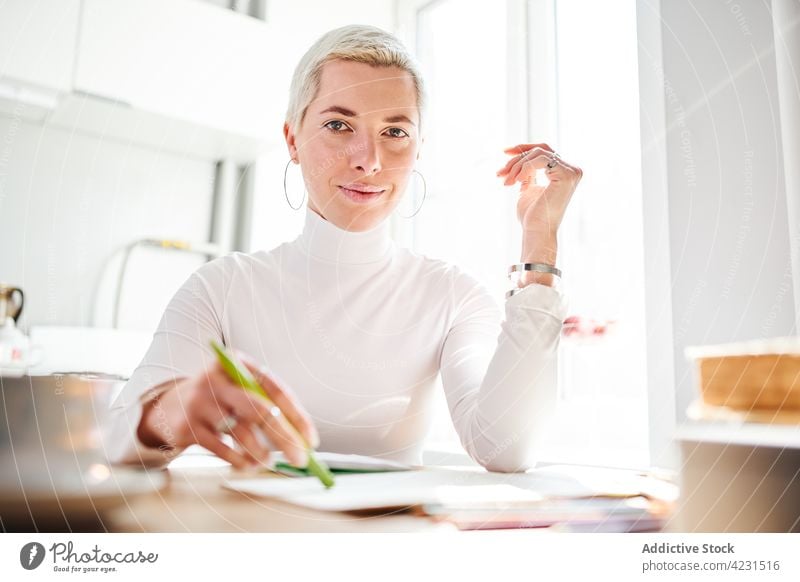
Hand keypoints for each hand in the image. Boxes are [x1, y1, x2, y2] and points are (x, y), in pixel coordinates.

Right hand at [138, 353, 317, 469]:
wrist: (171, 405)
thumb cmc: (221, 398)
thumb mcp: (241, 388)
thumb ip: (269, 404)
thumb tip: (303, 439)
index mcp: (237, 363)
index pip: (275, 389)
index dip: (297, 417)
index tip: (311, 440)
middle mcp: (218, 379)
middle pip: (260, 410)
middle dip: (284, 438)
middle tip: (301, 459)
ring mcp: (200, 402)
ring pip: (240, 431)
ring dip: (261, 452)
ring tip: (269, 462)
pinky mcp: (187, 426)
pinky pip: (221, 448)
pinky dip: (239, 460)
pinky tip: (249, 465)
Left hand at [496, 143, 582, 236]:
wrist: (536, 231)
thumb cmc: (532, 215)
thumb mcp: (529, 187)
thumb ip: (529, 172)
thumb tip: (520, 155)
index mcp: (566, 172)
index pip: (545, 151)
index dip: (524, 148)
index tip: (505, 151)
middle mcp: (573, 170)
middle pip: (541, 149)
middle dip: (517, 158)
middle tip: (501, 173)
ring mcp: (572, 172)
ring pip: (538, 153)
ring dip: (517, 166)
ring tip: (508, 182)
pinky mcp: (567, 175)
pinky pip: (541, 159)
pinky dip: (525, 167)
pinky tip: (518, 181)